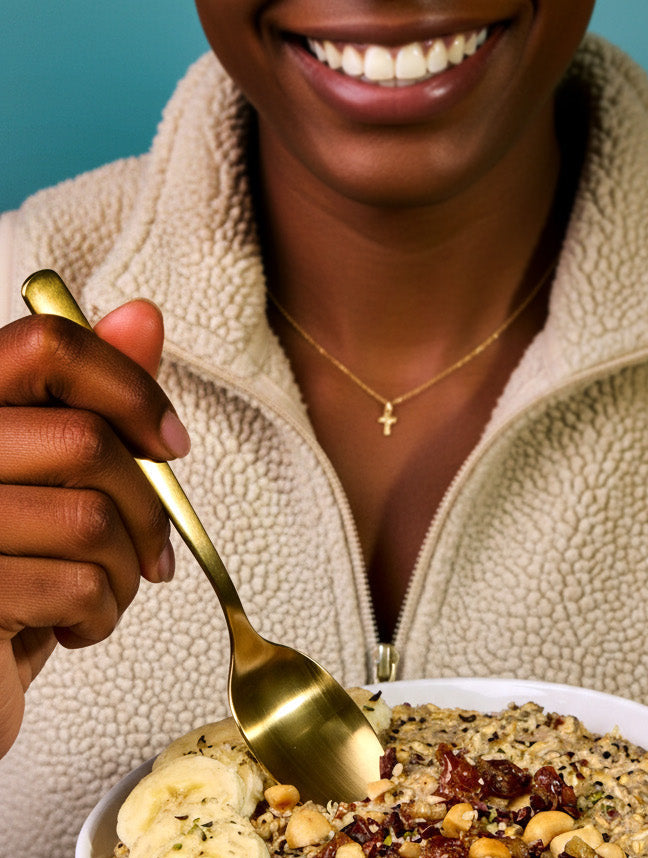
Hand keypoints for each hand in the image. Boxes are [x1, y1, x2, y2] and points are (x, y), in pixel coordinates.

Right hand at [0, 299, 189, 756]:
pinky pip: (76, 586)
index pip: (49, 346)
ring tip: (108, 592)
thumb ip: (94, 399)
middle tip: (152, 554)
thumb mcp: (57, 483)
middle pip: (87, 442)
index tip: (171, 445)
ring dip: (127, 571)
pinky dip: (103, 615)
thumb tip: (142, 316)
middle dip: (148, 511)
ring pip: (91, 520)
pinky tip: (80, 624)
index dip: (130, 387)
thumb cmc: (17, 570)